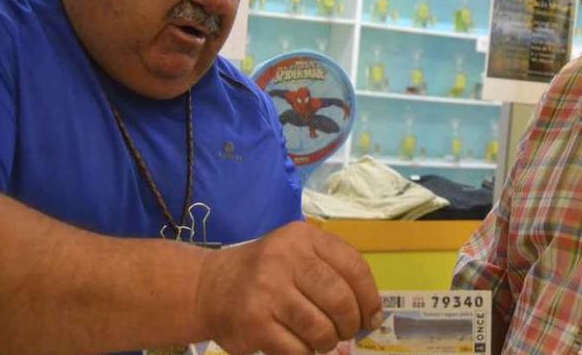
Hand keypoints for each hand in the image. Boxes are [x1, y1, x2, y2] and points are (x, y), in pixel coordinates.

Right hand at [196, 221, 381, 354]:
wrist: (209, 287)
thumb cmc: (265, 273)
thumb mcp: (297, 254)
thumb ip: (333, 272)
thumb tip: (372, 315)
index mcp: (303, 237)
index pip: (354, 267)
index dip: (369, 298)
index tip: (372, 317)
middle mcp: (285, 258)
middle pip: (340, 300)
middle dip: (349, 324)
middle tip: (344, 332)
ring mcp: (267, 290)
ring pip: (321, 329)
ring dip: (327, 342)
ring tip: (320, 340)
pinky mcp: (254, 322)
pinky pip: (298, 349)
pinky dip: (305, 353)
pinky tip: (298, 345)